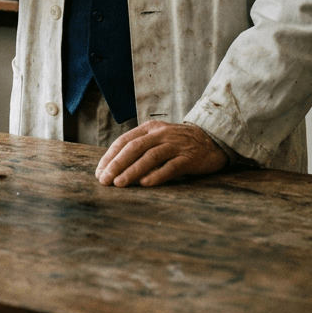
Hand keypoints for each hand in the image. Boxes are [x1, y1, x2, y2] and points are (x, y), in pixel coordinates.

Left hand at [95, 121, 228, 186]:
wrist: (212, 140)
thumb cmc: (179, 143)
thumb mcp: (158, 139)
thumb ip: (141, 148)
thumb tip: (115, 167)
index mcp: (150, 128)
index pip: (124, 141)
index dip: (110, 156)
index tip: (99, 172)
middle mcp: (160, 134)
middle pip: (134, 147)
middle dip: (117, 164)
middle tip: (104, 180)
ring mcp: (175, 145)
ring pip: (150, 156)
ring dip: (132, 170)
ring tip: (119, 184)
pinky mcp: (189, 158)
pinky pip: (171, 166)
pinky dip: (157, 175)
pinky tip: (145, 184)